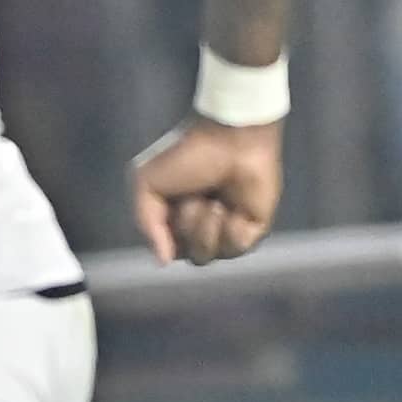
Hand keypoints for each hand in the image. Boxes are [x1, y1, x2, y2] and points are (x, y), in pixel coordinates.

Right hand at [131, 114, 283, 265]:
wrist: (230, 141)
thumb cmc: (186, 156)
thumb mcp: (147, 184)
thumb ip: (147, 225)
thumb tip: (162, 260)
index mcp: (175, 216)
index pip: (166, 247)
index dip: (164, 234)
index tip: (168, 209)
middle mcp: (201, 226)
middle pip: (187, 255)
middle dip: (187, 227)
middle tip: (195, 199)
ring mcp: (228, 229)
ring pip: (210, 255)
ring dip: (207, 228)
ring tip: (216, 202)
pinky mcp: (254, 228)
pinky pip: (235, 249)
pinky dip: (231, 230)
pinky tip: (234, 209)